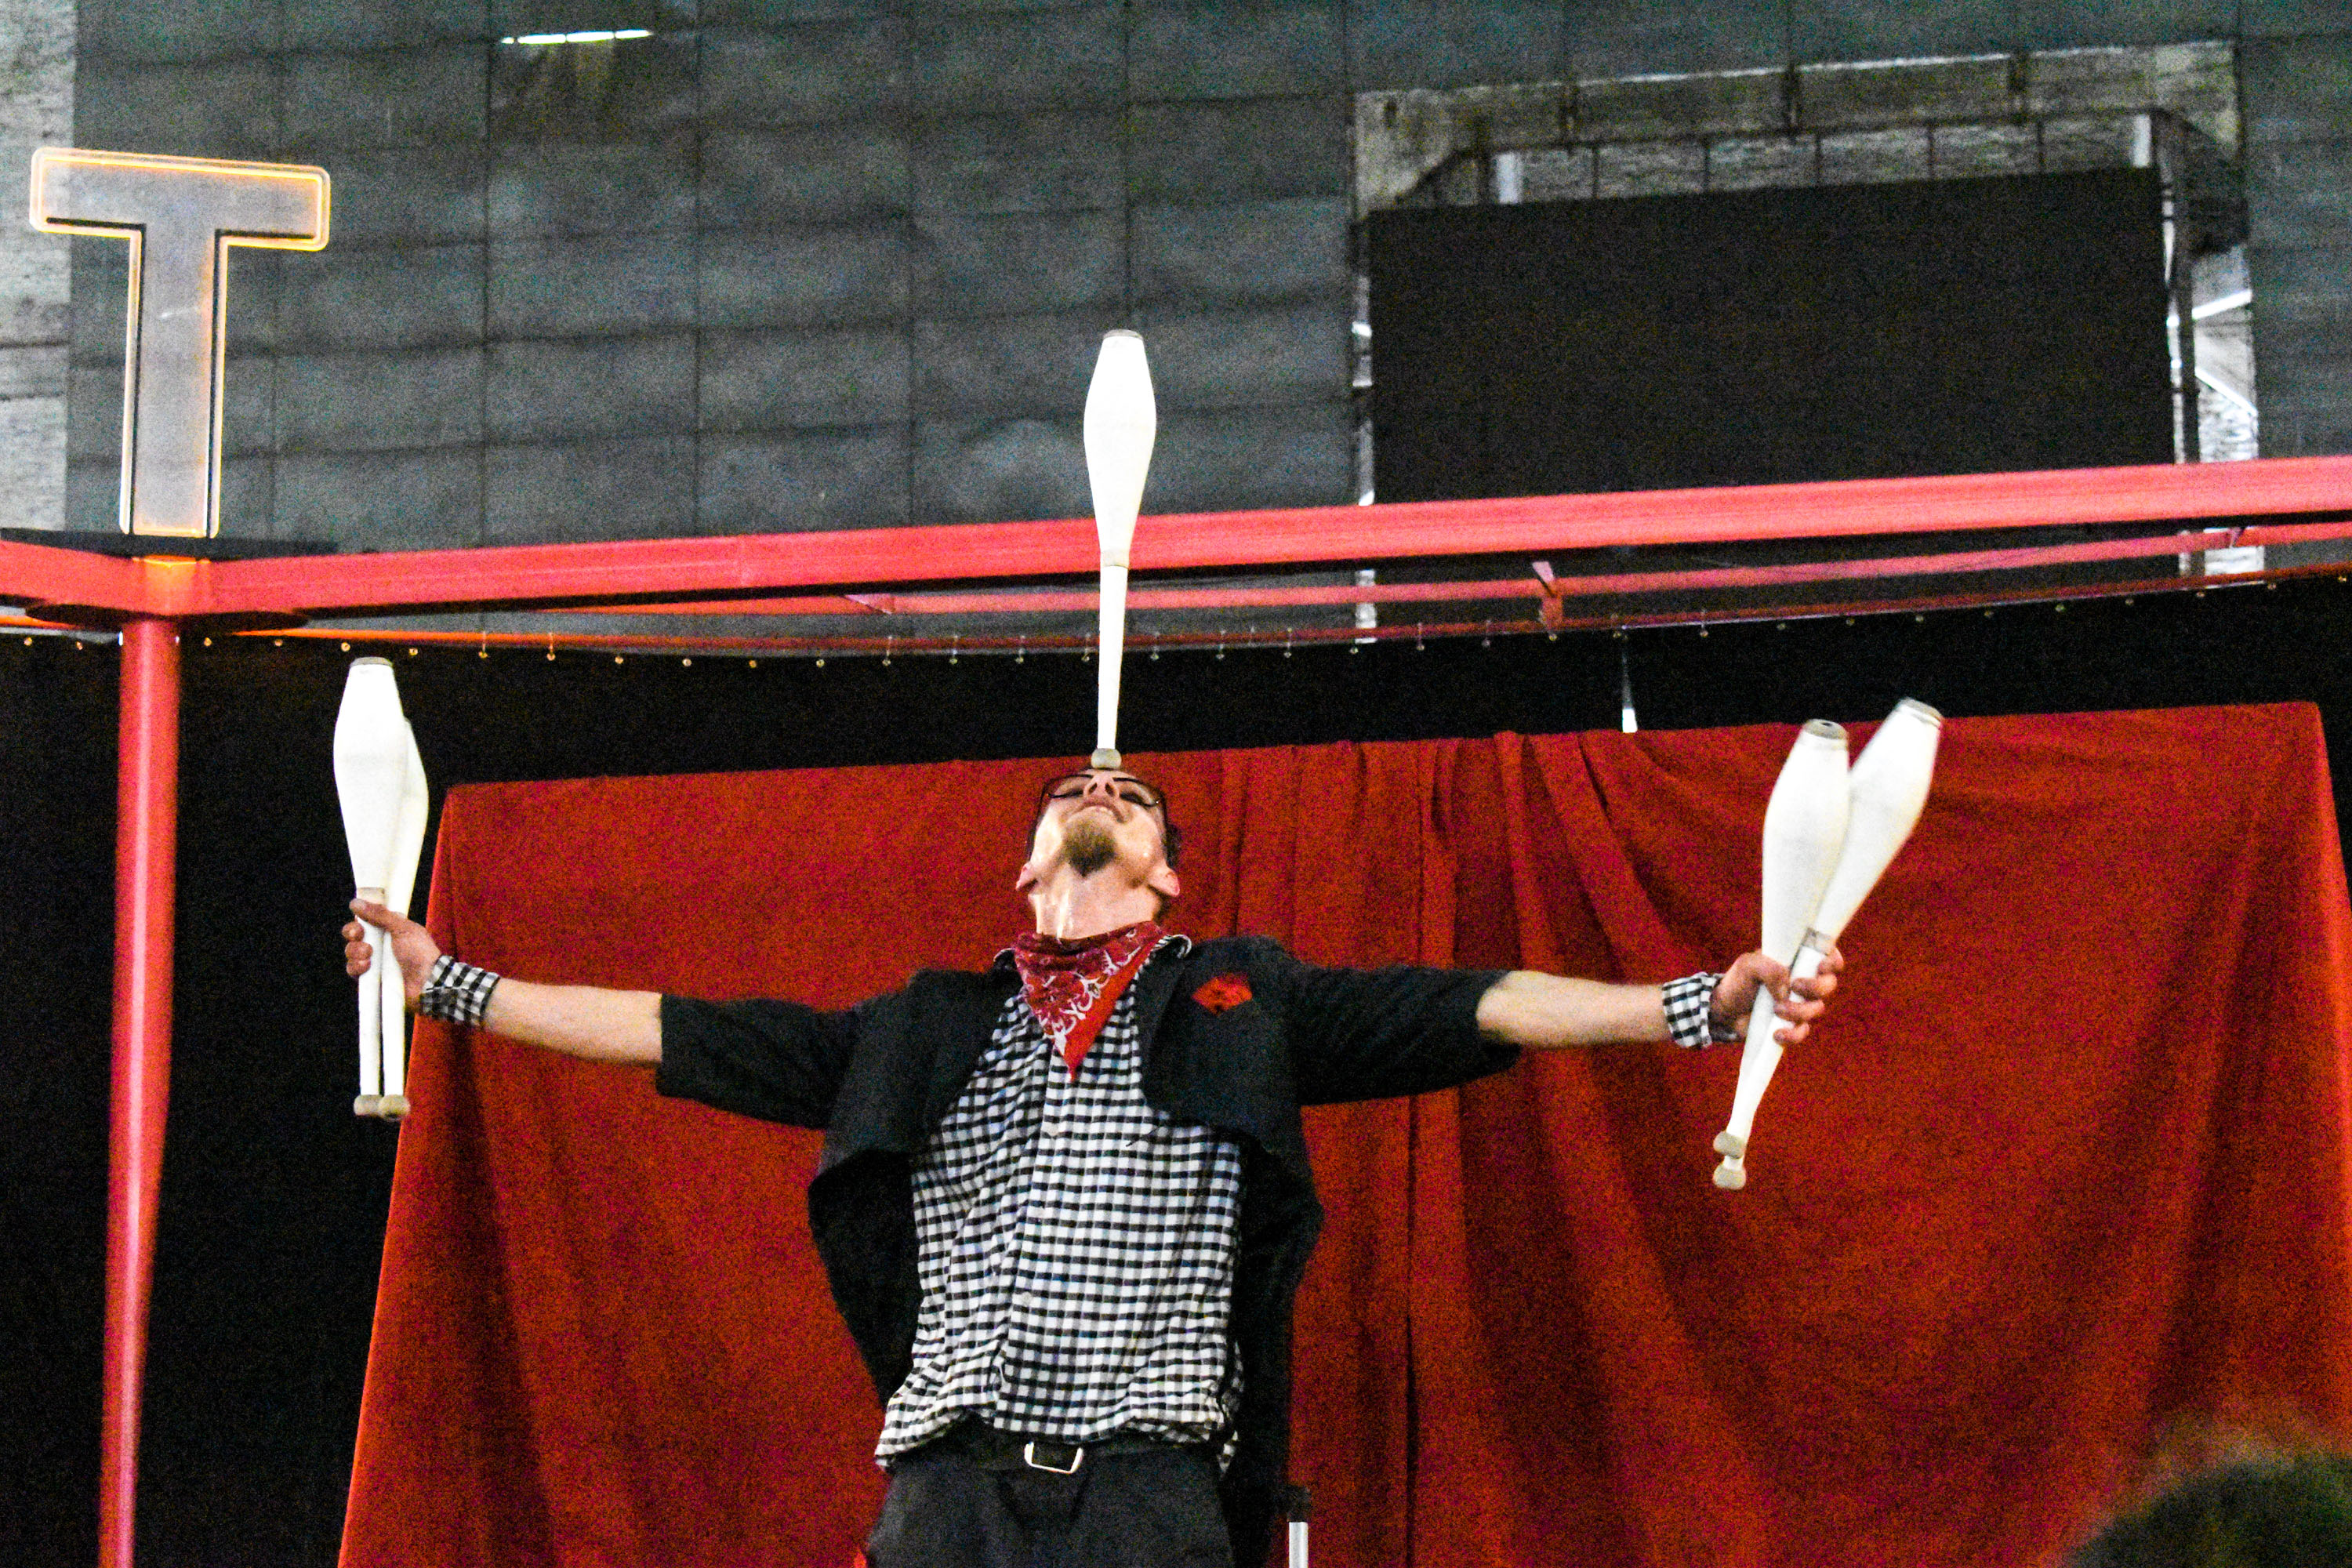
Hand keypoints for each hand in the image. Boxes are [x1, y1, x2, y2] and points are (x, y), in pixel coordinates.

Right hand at [343, 899, 440, 1009]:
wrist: (426, 981)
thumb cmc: (420, 952)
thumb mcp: (402, 928)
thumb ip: (380, 914)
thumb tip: (356, 902)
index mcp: (388, 930)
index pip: (364, 921)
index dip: (358, 921)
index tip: (359, 923)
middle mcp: (380, 944)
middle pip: (354, 936)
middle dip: (353, 935)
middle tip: (360, 936)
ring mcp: (375, 961)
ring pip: (351, 952)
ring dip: (356, 952)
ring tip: (370, 956)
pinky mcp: (371, 978)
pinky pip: (353, 970)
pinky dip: (357, 967)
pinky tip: (367, 967)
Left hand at [1709, 946, 1841, 1046]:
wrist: (1724, 1010)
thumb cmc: (1738, 981)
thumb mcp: (1748, 965)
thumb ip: (1769, 968)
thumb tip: (1787, 988)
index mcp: (1797, 960)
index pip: (1827, 956)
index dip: (1832, 961)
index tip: (1820, 966)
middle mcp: (1804, 981)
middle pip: (1829, 983)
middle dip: (1817, 987)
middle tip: (1795, 986)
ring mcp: (1800, 1004)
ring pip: (1817, 1008)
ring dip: (1798, 1010)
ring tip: (1776, 1009)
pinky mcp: (1792, 1025)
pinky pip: (1803, 1032)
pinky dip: (1792, 1034)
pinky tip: (1776, 1033)